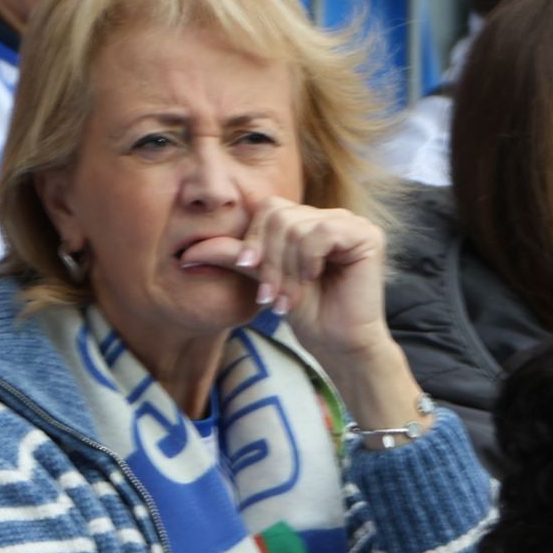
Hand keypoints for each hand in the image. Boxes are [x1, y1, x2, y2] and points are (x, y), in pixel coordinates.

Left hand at [178, 196, 388, 365]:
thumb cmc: (305, 312)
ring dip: (285, 268)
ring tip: (289, 297)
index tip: (248, 271)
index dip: (253, 238)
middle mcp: (329, 216)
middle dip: (268, 258)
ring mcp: (349, 223)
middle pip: (279, 215)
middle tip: (269, 295)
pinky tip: (312, 279)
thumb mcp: (262, 279)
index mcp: (307, 221)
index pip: (268, 209)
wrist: (338, 343)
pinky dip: (308, 259)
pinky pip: (321, 232)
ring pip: (296, 226)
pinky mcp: (366, 235)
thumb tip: (187, 253)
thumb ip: (233, 257)